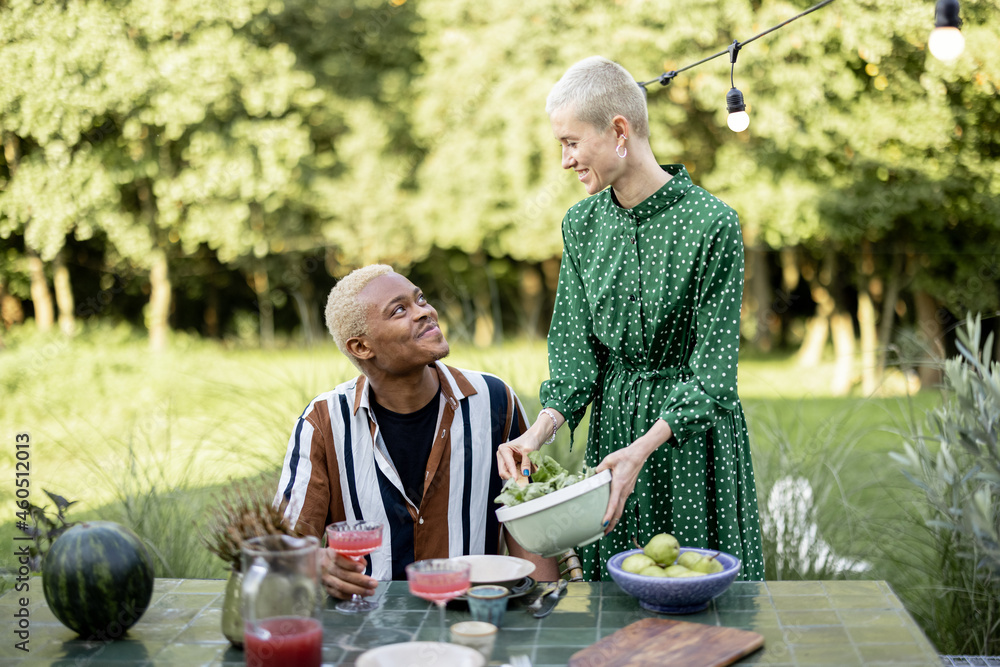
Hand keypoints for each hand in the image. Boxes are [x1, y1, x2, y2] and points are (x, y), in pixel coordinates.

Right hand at [320, 549, 377, 599]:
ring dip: (357, 590)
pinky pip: (336, 593)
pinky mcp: (325, 587)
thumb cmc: (334, 554)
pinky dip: (348, 595)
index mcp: (329, 553)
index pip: (338, 559)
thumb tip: (363, 564)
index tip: (362, 568)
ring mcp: (324, 578)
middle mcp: (324, 566)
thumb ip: (352, 555)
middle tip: (373, 583)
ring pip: (341, 586)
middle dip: (360, 580)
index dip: (351, 564)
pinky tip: (357, 595)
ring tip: (370, 591)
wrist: (315, 560)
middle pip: (342, 574)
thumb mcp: (341, 550)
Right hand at [496, 430, 542, 480]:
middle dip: (511, 477)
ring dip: (515, 477)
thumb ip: (526, 463)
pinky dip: (518, 475)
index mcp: (504, 450)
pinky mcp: (511, 464)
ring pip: (507, 474)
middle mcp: (502, 455)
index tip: (517, 480)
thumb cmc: (530, 440)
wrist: (534, 438)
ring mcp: (506, 460)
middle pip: (503, 471)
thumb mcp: (529, 451)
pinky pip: (512, 473)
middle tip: (520, 482)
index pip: (507, 465)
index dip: (512, 473)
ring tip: (524, 478)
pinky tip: (525, 474)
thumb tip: (525, 474)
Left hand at [596, 419, 671, 533]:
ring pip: (621, 509)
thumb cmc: (624, 456)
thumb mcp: (609, 460)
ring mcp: (627, 491)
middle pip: (618, 512)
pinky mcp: (627, 489)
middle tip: (604, 534)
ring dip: (615, 519)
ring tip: (607, 528)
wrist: (638, 454)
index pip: (613, 504)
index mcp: (619, 485)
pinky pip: (622, 503)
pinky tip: (613, 513)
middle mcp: (624, 491)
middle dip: (612, 524)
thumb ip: (600, 468)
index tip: (603, 524)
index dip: (608, 515)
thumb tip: (594, 474)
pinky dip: (617, 511)